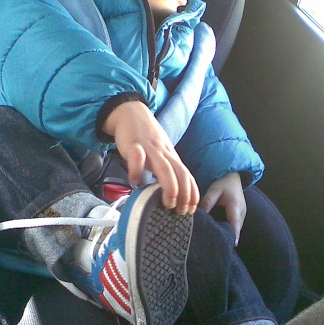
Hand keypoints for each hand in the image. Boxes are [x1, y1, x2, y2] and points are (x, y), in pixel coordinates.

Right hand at [102, 100, 198, 214]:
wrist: (131, 113)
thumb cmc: (147, 138)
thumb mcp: (161, 154)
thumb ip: (166, 171)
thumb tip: (171, 195)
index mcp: (171, 157)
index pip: (187, 176)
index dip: (192, 193)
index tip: (191, 210)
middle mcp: (164, 153)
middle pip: (180, 173)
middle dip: (184, 194)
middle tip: (181, 211)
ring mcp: (149, 149)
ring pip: (164, 167)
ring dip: (169, 186)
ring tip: (168, 202)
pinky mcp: (133, 145)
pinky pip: (136, 157)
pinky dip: (137, 170)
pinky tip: (135, 181)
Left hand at [199, 172, 246, 243]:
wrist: (234, 177)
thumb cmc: (224, 182)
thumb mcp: (214, 189)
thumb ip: (207, 202)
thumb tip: (200, 215)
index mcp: (235, 206)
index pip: (234, 224)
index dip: (232, 235)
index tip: (229, 244)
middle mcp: (241, 213)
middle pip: (235, 229)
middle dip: (227, 237)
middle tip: (215, 245)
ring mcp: (242, 215)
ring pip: (235, 229)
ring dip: (228, 234)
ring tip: (216, 242)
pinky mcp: (239, 216)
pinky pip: (234, 226)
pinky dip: (228, 230)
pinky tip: (219, 234)